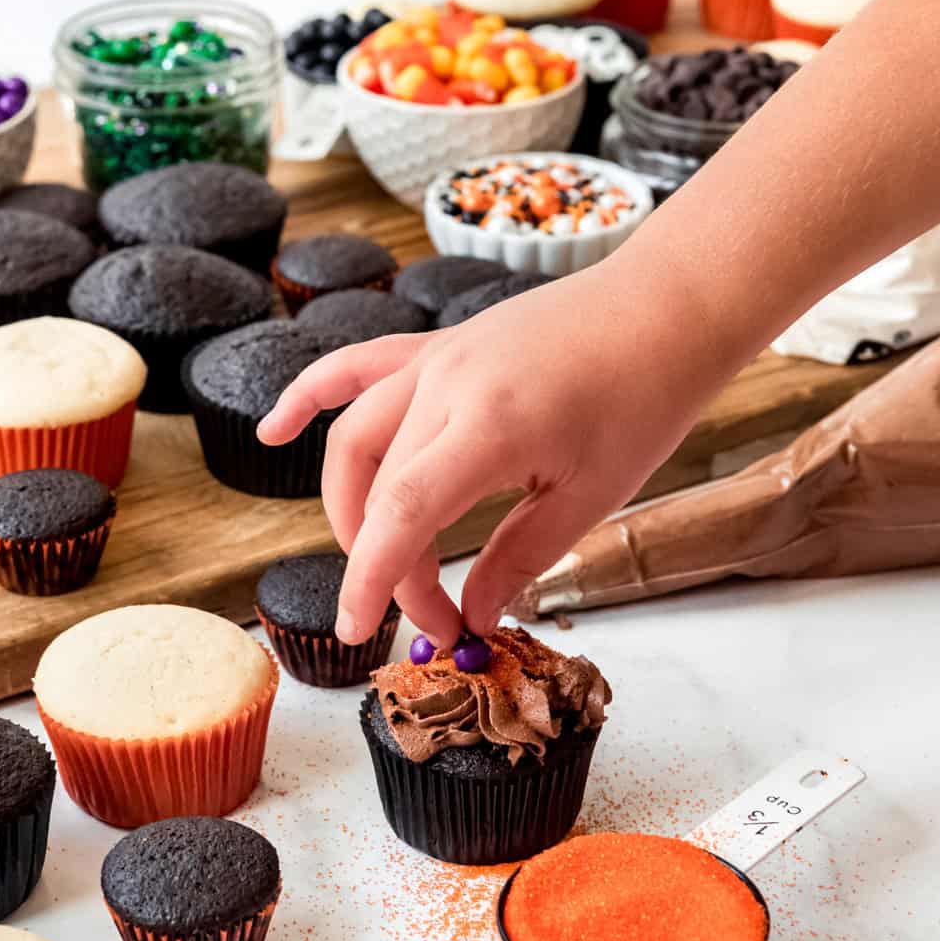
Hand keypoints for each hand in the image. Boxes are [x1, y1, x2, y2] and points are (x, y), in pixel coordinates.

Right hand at [257, 265, 706, 647]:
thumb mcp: (591, 496)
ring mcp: (435, 357)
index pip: (401, 512)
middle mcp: (446, 384)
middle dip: (390, 563)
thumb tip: (472, 612)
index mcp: (489, 425)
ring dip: (349, 505)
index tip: (362, 631)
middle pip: (379, 488)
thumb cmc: (645, 397)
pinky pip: (356, 369)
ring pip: (355, 437)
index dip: (372, 579)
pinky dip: (310, 397)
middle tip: (432, 611)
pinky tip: (274, 430)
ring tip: (372, 559)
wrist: (665, 309)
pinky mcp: (438, 346)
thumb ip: (520, 557)